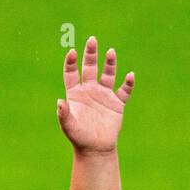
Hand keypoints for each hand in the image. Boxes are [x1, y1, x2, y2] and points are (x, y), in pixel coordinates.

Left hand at [56, 36, 133, 153]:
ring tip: (111, 52)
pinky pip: (124, 90)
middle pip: (90, 67)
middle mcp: (90, 90)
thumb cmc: (79, 137)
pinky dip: (128, 84)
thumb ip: (64, 114)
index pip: (72, 73)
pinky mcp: (117, 103)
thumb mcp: (69, 126)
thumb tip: (60, 102)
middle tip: (92, 40)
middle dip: (90, 54)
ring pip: (108, 74)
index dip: (71, 62)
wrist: (95, 149)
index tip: (71, 52)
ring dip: (110, 63)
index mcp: (76, 93)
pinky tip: (129, 76)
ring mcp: (104, 95)